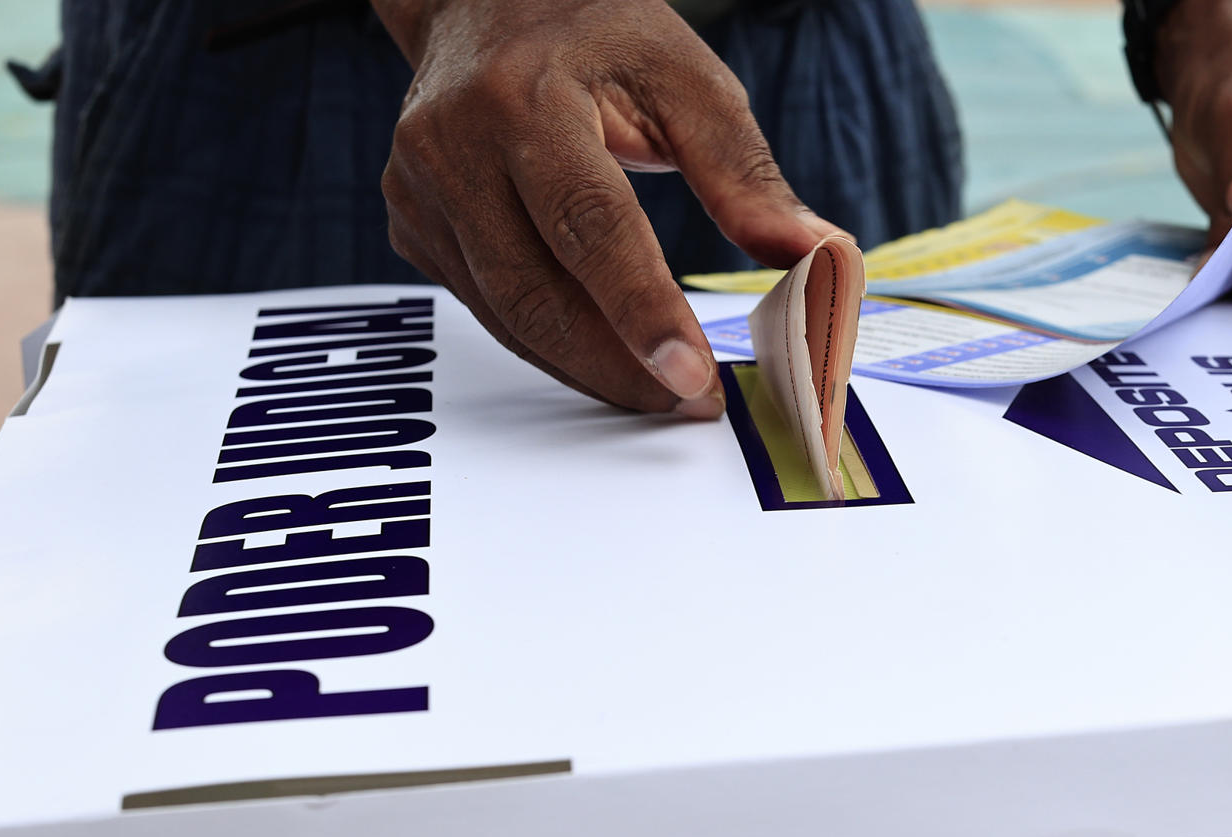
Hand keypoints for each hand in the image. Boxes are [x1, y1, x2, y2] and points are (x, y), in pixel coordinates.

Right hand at [371, 0, 845, 415]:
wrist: (483, 1)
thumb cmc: (596, 36)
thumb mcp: (686, 79)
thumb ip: (746, 175)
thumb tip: (818, 257)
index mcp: (523, 99)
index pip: (589, 225)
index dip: (641, 310)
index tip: (693, 376)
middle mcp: (453, 147)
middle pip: (538, 292)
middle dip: (620, 366)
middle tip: (690, 402)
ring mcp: (420, 193)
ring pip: (508, 318)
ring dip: (588, 370)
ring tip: (660, 395)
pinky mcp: (413, 226)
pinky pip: (488, 310)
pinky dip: (551, 346)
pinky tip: (605, 360)